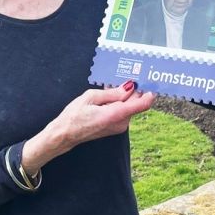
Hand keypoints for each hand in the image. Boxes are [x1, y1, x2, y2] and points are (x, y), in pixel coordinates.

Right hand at [22, 83, 154, 174]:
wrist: (65, 135)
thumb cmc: (75, 115)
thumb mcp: (91, 97)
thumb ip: (112, 92)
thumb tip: (129, 87)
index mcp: (116, 114)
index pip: (142, 104)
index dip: (148, 92)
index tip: (150, 81)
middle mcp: (121, 123)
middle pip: (135, 102)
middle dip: (131, 91)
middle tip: (121, 79)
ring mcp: (119, 127)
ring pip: (129, 106)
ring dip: (122, 97)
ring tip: (107, 89)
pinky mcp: (116, 128)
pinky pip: (123, 112)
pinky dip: (118, 103)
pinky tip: (106, 98)